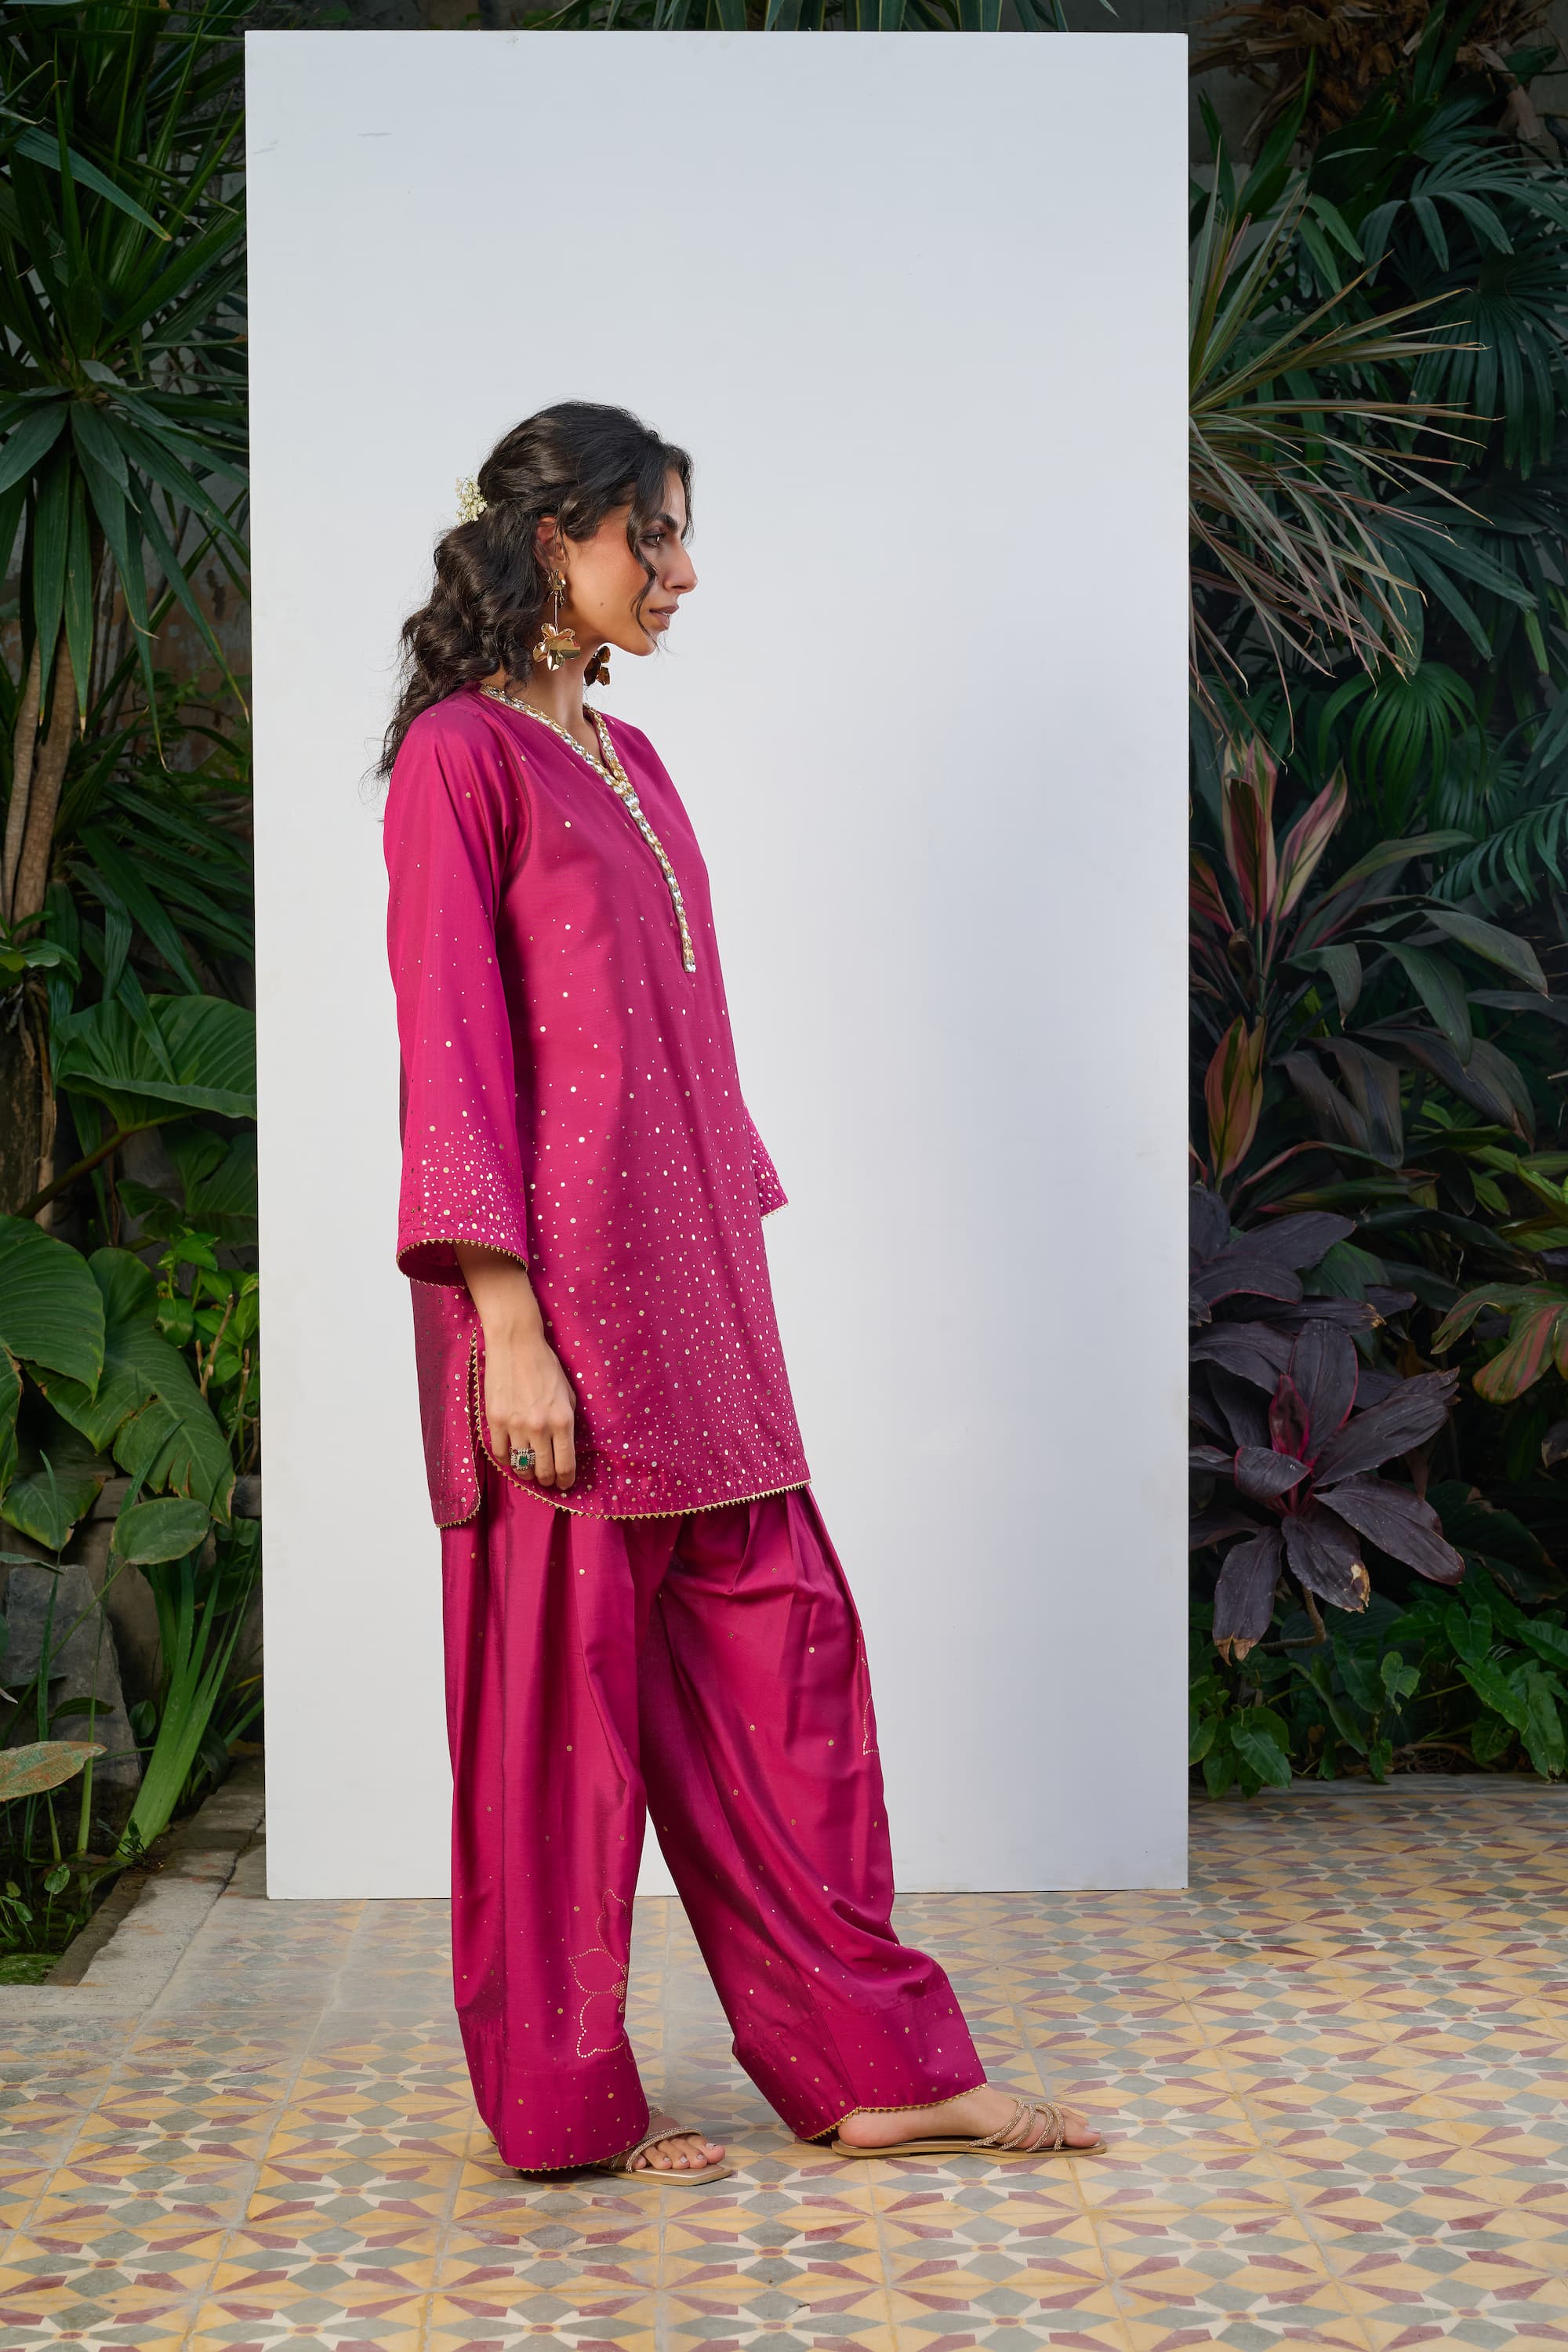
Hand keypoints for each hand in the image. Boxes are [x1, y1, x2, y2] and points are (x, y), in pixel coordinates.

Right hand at [454, 1246, 576, 1490]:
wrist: (516, 1344)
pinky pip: (499, 1452)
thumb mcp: (568, 1394)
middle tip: (548, 1481)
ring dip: (526, 1472)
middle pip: (543, 1470)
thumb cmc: (546, 1366)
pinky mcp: (495, 1420)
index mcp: (562, 1420)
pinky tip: (512, 1457)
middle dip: (547, 1480)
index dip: (566, 1480)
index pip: (565, 1464)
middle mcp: (540, 1427)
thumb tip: (566, 1448)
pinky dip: (506, 1459)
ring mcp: (515, 1425)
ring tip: (529, 1471)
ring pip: (520, 1465)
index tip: (565, 1484)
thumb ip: (567, 1422)